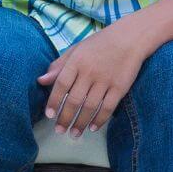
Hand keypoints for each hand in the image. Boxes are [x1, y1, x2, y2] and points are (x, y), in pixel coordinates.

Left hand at [38, 22, 148, 137]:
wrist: (131, 37)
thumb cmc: (100, 43)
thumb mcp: (77, 49)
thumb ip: (59, 65)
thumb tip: (41, 80)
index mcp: (77, 60)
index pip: (61, 84)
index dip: (54, 101)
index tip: (49, 115)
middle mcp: (90, 71)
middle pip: (74, 100)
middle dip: (65, 118)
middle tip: (59, 130)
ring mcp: (106, 80)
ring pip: (90, 107)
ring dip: (80, 123)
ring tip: (74, 134)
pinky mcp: (120, 87)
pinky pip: (108, 107)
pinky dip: (99, 120)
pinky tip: (92, 127)